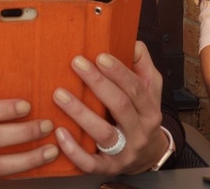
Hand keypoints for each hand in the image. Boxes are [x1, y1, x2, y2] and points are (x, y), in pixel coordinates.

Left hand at [52, 41, 170, 174]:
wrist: (148, 155)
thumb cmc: (142, 113)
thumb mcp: (150, 87)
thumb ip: (141, 63)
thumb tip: (131, 41)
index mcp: (149, 110)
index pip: (136, 89)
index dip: (119, 72)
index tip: (99, 56)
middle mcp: (140, 132)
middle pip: (120, 107)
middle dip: (97, 83)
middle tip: (76, 63)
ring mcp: (125, 152)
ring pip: (103, 133)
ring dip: (80, 113)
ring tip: (59, 94)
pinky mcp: (109, 168)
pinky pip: (91, 163)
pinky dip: (74, 150)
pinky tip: (59, 133)